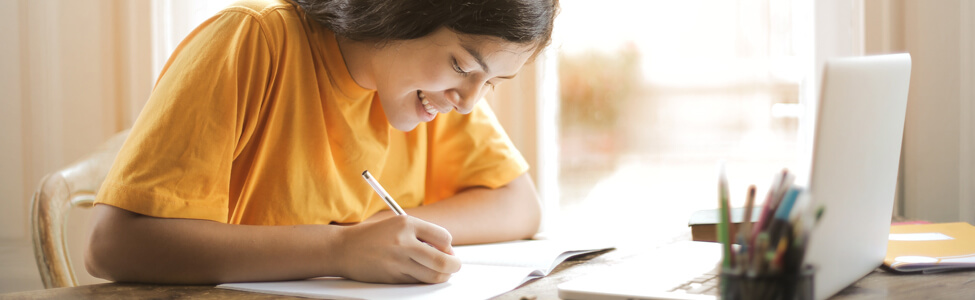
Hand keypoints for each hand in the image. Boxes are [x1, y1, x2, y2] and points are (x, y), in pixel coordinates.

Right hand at [334, 215, 461, 282]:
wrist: (343, 249)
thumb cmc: (374, 236)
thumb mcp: (397, 225)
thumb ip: (422, 234)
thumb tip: (447, 251)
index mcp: (407, 224)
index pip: (444, 237)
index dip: (449, 246)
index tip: (446, 249)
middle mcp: (403, 242)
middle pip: (443, 261)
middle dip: (454, 265)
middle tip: (454, 265)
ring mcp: (398, 262)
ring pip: (433, 275)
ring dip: (442, 275)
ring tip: (440, 271)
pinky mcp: (392, 277)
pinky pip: (418, 282)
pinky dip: (424, 279)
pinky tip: (420, 273)